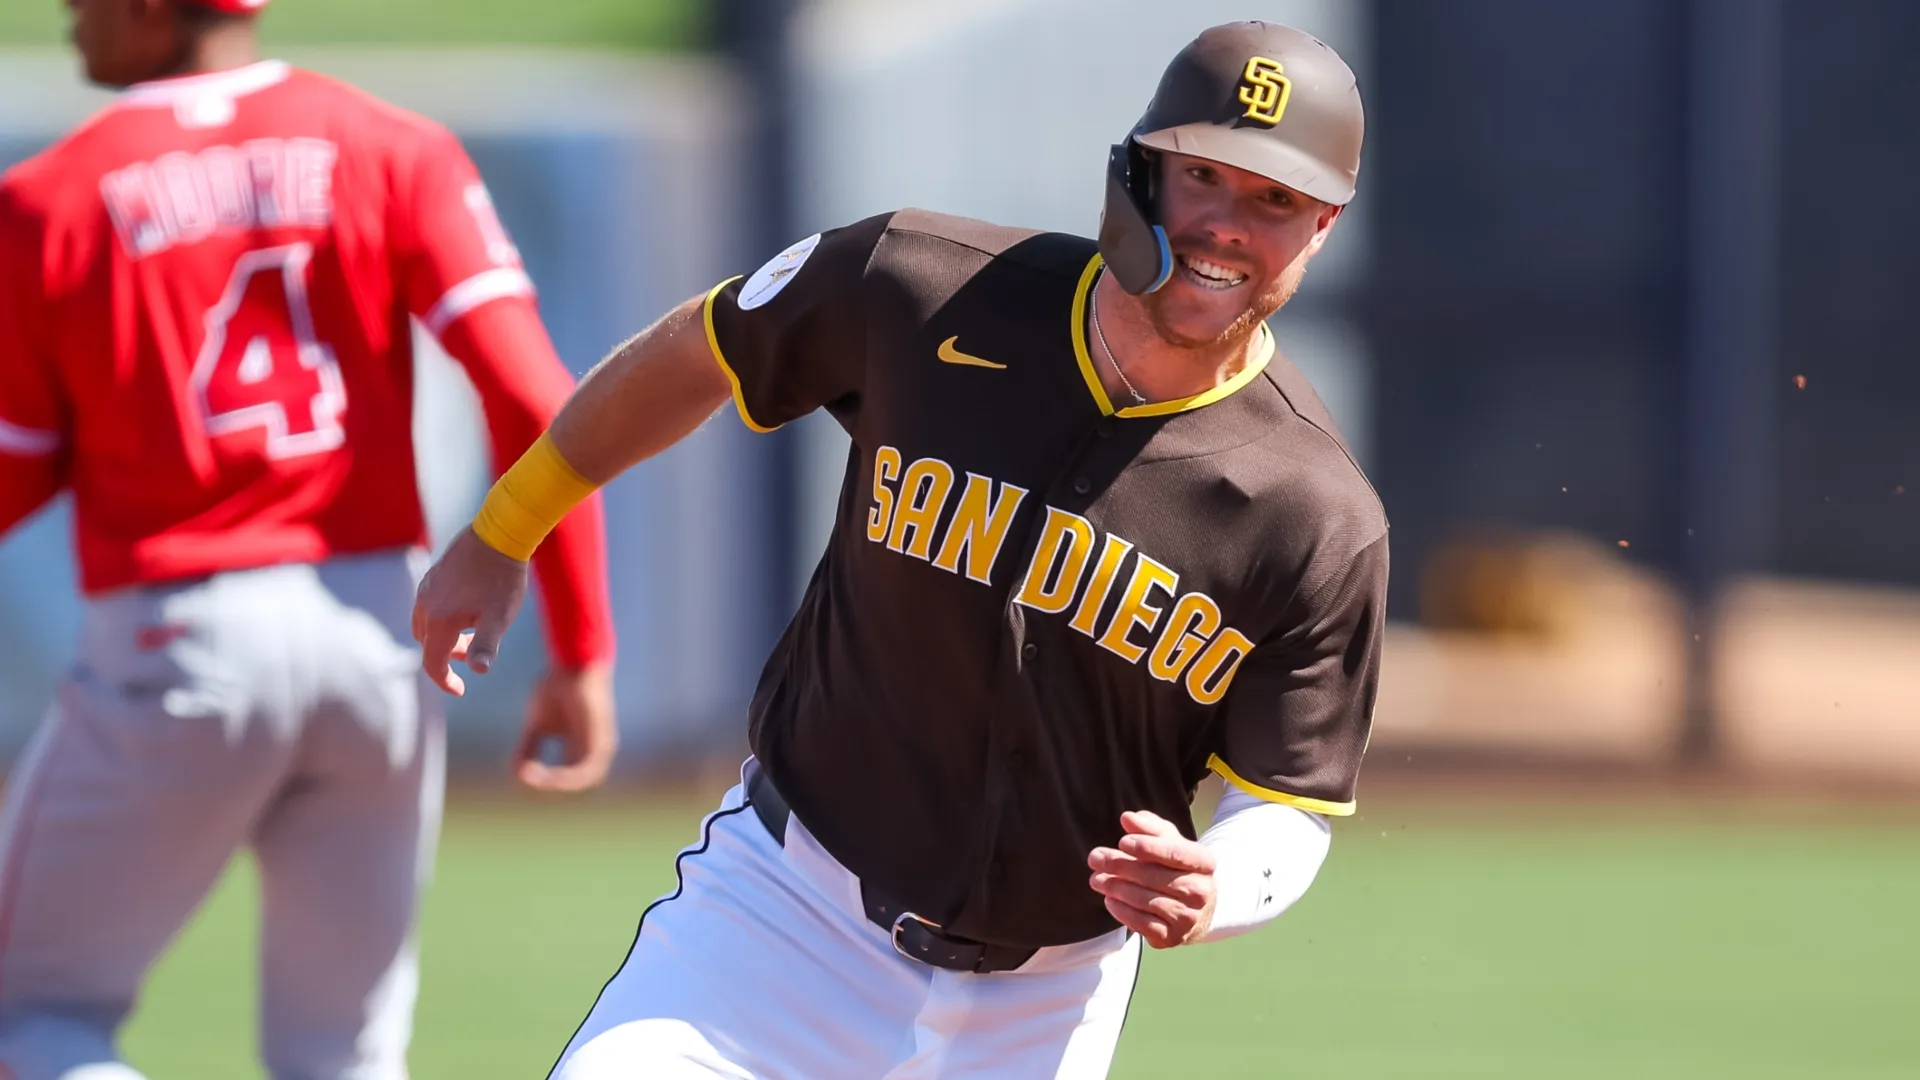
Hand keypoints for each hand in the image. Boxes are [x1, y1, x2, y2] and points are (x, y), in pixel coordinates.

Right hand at [412, 527, 528, 695]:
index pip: (432, 662)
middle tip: (473, 653)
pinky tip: (467, 611)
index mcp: (440, 620)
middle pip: (428, 645)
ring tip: (471, 632)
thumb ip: (486, 645)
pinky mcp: (432, 577)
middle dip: (447, 657)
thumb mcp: (500, 617)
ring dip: (443, 638)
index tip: (460, 690)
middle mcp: (426, 605)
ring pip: (425, 626)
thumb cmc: (503, 579)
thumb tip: (479, 670)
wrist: (499, 535)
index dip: (445, 681)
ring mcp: (427, 589)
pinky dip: (442, 620)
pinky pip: (428, 608)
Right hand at [513, 663, 617, 792]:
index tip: (522, 778)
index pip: (566, 777)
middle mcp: (594, 749)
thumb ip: (528, 748)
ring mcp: (601, 745)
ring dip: (558, 785)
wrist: (573, 661)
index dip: (544, 783)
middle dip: (550, 787)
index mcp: (581, 747)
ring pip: (583, 780)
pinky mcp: (602, 738)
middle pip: (575, 783)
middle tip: (525, 782)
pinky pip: (587, 769)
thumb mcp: (536, 723)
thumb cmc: (556, 688)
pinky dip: (568, 777)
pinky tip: (548, 777)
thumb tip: (519, 774)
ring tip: (534, 782)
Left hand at [1087, 809, 1217, 948]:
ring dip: (1117, 888)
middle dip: (1121, 866)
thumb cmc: (1176, 867)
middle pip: (1155, 877)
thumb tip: (1128, 818)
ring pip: (1146, 900)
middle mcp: (1201, 892)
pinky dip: (1122, 911)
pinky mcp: (1173, 937)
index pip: (1175, 853)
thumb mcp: (1168, 841)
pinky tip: (1109, 899)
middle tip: (1095, 858)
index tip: (1122, 841)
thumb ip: (1149, 827)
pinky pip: (1142, 923)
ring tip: (1096, 879)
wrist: (1195, 908)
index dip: (1148, 847)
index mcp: (1204, 863)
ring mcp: (1189, 917)